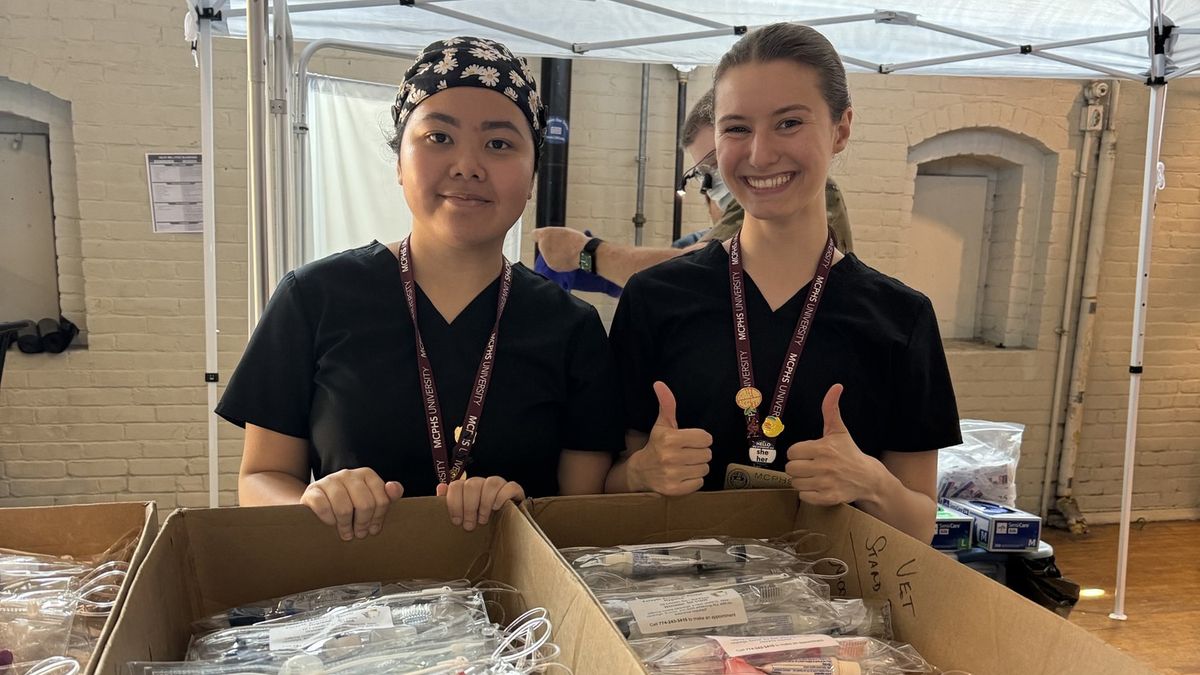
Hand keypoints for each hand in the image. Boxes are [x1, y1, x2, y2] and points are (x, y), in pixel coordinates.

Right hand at [301, 468, 403, 540]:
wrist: (317, 503)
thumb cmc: (349, 503)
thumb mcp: (371, 500)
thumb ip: (388, 496)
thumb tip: (394, 488)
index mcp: (366, 474)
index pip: (382, 500)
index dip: (378, 519)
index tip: (373, 528)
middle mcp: (348, 474)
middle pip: (365, 505)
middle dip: (363, 524)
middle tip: (360, 534)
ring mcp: (329, 480)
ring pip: (344, 509)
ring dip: (346, 526)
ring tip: (346, 533)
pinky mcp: (313, 491)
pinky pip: (324, 509)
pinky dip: (329, 521)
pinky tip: (331, 524)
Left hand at [436, 476, 524, 531]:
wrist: (504, 525)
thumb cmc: (478, 520)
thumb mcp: (462, 514)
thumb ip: (450, 502)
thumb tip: (441, 487)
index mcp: (467, 487)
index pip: (456, 485)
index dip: (454, 503)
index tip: (456, 521)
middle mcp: (482, 483)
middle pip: (472, 484)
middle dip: (469, 507)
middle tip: (469, 526)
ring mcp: (499, 484)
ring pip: (491, 483)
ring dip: (485, 503)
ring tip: (483, 520)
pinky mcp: (514, 490)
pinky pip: (510, 486)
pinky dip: (502, 496)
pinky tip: (497, 508)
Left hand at [531, 227, 588, 271]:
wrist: (584, 253)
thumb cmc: (576, 240)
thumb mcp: (562, 231)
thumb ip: (549, 234)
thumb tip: (542, 237)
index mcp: (545, 235)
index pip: (534, 235)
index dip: (540, 236)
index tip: (544, 237)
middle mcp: (543, 246)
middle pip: (542, 246)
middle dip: (549, 246)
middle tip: (562, 244)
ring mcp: (547, 257)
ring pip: (547, 255)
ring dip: (554, 254)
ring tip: (566, 251)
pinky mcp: (552, 266)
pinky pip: (552, 262)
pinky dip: (558, 261)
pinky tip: (566, 258)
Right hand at [628, 381, 712, 495]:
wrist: (640, 472)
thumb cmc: (656, 445)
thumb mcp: (662, 424)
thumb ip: (666, 404)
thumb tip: (659, 383)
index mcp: (669, 439)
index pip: (706, 438)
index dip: (700, 439)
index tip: (689, 441)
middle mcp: (670, 457)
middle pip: (707, 454)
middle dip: (699, 453)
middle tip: (686, 453)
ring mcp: (672, 475)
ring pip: (704, 468)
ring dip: (697, 466)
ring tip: (684, 464)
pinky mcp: (674, 490)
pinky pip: (699, 482)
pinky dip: (694, 480)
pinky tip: (682, 475)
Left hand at [784, 384, 884, 505]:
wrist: (869, 478)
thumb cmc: (849, 453)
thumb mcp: (839, 431)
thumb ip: (831, 409)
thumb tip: (836, 386)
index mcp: (823, 448)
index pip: (792, 452)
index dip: (798, 453)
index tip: (809, 454)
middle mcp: (824, 466)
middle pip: (790, 469)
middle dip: (798, 468)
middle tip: (810, 466)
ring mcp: (826, 483)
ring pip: (795, 483)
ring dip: (802, 481)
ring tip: (814, 477)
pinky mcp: (829, 498)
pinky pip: (804, 497)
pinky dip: (808, 494)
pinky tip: (818, 487)